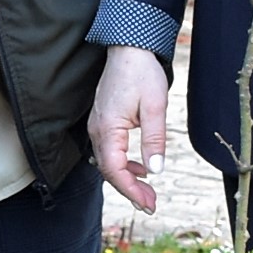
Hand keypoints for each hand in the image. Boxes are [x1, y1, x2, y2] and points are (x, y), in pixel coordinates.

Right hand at [88, 47, 170, 211]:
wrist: (129, 48)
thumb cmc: (142, 73)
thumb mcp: (154, 107)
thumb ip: (154, 140)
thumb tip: (155, 170)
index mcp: (108, 129)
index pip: (114, 170)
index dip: (130, 190)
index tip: (147, 203)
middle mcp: (97, 130)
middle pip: (109, 171)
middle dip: (130, 190)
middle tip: (150, 204)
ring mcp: (97, 126)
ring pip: (108, 163)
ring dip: (127, 179)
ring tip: (147, 192)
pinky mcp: (103, 122)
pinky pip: (109, 151)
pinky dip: (123, 165)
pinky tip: (140, 169)